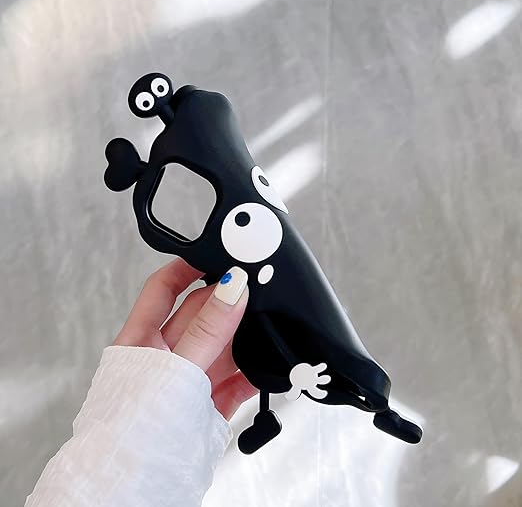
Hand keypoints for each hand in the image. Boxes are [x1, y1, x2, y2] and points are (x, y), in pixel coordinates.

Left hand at [113, 259, 257, 419]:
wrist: (138, 493)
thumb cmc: (132, 434)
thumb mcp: (173, 372)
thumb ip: (206, 332)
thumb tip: (230, 289)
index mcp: (140, 343)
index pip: (162, 291)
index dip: (185, 268)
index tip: (213, 253)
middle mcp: (165, 359)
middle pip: (200, 318)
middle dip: (225, 303)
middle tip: (253, 289)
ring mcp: (188, 383)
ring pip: (222, 349)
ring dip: (244, 339)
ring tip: (266, 326)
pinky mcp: (210, 408)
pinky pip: (238, 382)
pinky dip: (255, 374)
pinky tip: (269, 367)